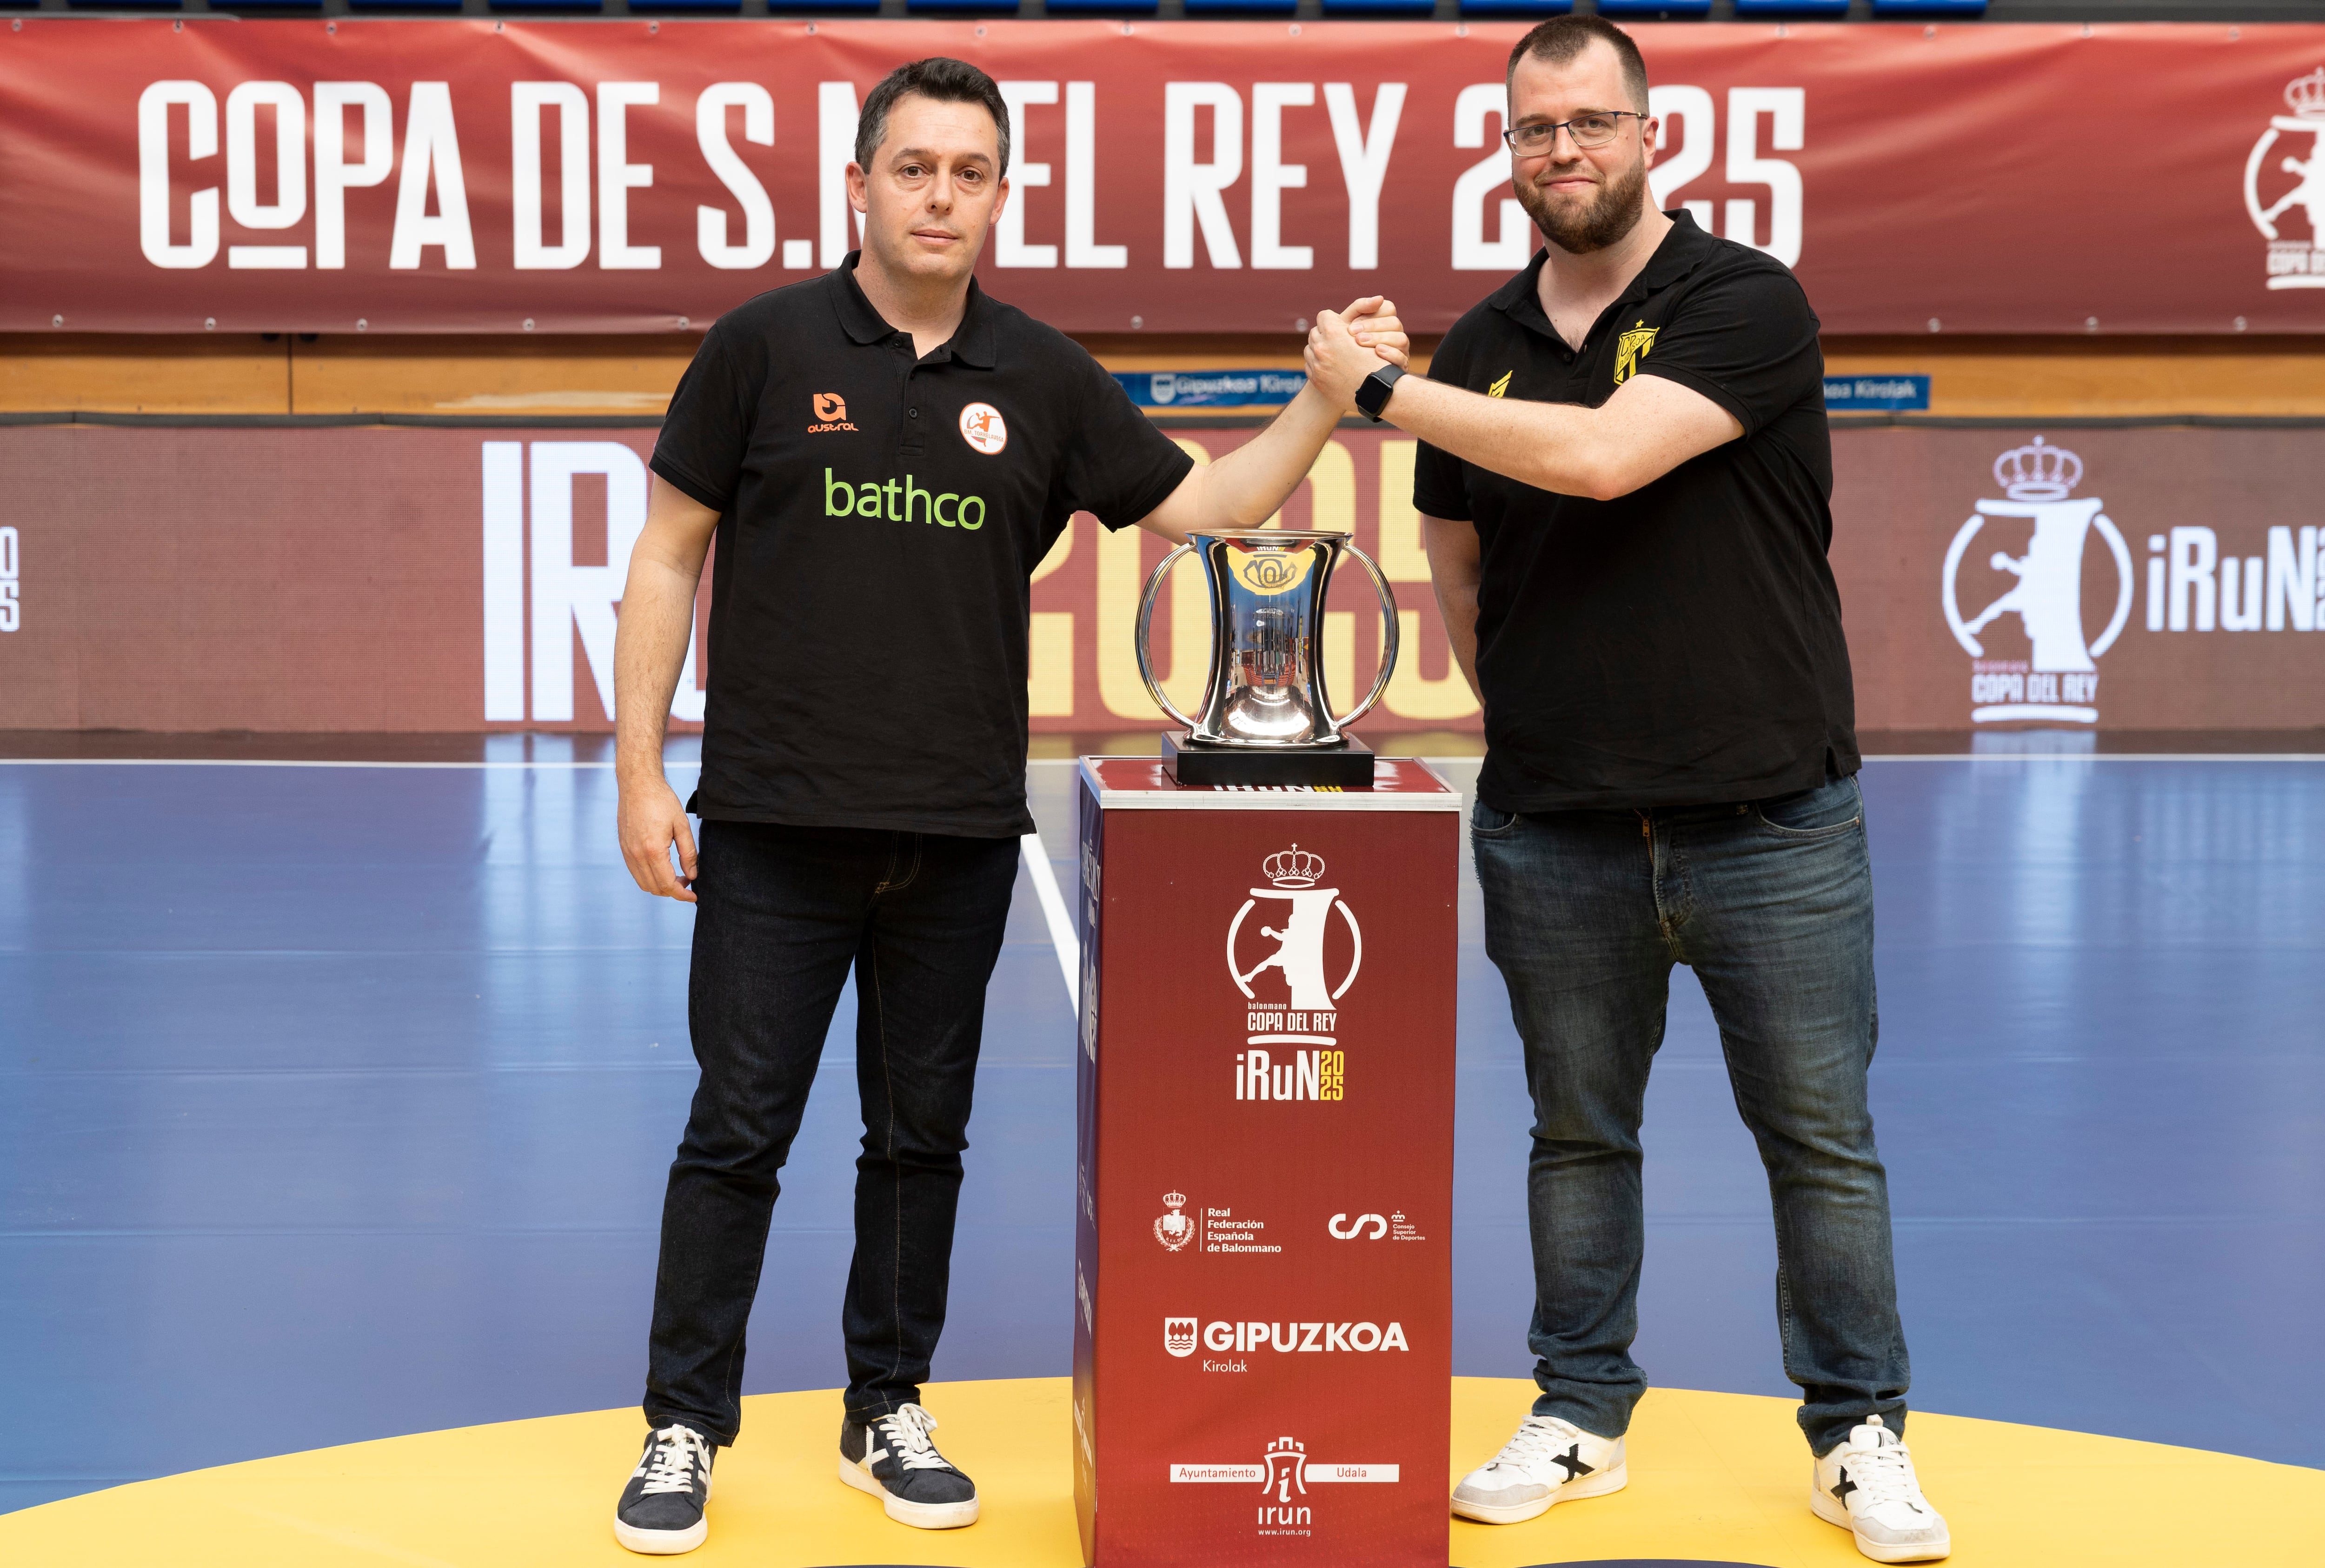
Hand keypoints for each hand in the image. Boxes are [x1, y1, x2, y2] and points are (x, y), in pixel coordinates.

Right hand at [619, 774, 698, 901]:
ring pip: (644, 883)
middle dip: (673, 892)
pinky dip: (650, 878)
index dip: (682, 895)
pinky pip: (636, 873)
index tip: (694, 897)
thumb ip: (688, 853)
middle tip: (688, 882)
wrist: (637, 784)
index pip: (668, 884)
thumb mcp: (682, 826)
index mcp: (653, 850)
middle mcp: (636, 855)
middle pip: (655, 888)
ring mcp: (627, 852)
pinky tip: (662, 868)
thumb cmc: (661, 800)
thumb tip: (692, 875)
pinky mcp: (624, 848)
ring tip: (677, 877)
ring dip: (661, 886)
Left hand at [1304, 299, 1391, 408]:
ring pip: (1309, 348)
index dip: (1333, 319)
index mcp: (1333, 332)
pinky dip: (1317, 363)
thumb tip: (1339, 316)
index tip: (1340, 326)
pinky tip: (1330, 366)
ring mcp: (1317, 364)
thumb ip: (1350, 324)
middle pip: (1315, 332)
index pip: (1324, 315)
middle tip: (1337, 340)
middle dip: (1325, 334)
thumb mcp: (1368, 335)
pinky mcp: (1316, 379)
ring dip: (1319, 348)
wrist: (1377, 391)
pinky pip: (1309, 364)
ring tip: (1333, 353)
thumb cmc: (1377, 361)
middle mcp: (1321, 347)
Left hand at [1343, 295, 1407, 368]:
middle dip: (1372, 326)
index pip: (1388, 308)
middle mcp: (1395, 336)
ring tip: (1359, 343)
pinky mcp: (1400, 369)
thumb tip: (1379, 298)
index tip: (1351, 325)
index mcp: (1385, 323)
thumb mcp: (1347, 325)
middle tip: (1352, 333)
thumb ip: (1359, 307)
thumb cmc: (1344, 346)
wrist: (1343, 378)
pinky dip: (1391, 354)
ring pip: (1402, 339)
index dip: (1371, 314)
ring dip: (1379, 338)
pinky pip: (1403, 360)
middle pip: (1395, 323)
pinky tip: (1377, 353)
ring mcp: (1400, 352)